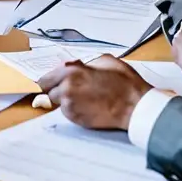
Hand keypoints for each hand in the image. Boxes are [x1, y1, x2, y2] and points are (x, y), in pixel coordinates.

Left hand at [38, 56, 152, 129]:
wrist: (136, 107)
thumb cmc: (124, 84)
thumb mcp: (105, 61)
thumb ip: (85, 62)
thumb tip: (75, 64)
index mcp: (71, 72)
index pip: (45, 79)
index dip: (51, 80)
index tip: (55, 81)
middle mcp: (66, 90)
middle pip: (50, 92)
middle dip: (58, 89)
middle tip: (73, 89)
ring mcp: (71, 107)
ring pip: (59, 103)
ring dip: (68, 100)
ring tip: (86, 98)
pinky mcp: (77, 120)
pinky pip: (69, 113)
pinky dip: (76, 110)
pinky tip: (90, 106)